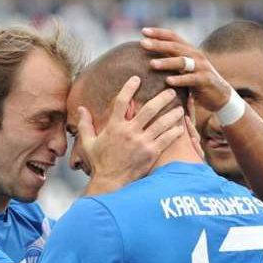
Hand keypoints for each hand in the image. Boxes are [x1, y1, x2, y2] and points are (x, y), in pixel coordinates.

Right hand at [78, 76, 186, 194]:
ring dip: (172, 114)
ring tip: (180, 108)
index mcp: (114, 127)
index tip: (136, 79)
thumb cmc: (100, 163)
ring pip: (162, 123)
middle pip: (149, 109)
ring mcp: (142, 142)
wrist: (110, 183)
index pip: (121, 101)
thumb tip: (81, 109)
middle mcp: (129, 132)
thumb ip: (86, 125)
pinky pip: (166, 139)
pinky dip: (175, 132)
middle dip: (162, 98)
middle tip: (170, 91)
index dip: (129, 88)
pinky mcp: (151, 153)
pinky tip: (181, 127)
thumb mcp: (89, 143)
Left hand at [141, 27, 232, 111]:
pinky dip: (179, 79)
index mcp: (188, 50)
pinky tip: (167, 81)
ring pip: (182, 61)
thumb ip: (169, 61)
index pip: (173, 36)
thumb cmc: (195, 82)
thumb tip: (146, 57)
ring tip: (151, 64)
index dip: (159, 32)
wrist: (219, 95)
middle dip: (158, 44)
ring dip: (166, 62)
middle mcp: (195, 55)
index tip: (143, 31)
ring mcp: (201, 67)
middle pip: (175, 46)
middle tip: (142, 43)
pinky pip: (191, 79)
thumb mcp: (182, 69)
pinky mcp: (206, 80)